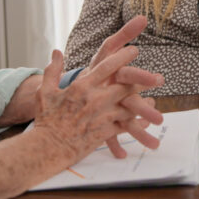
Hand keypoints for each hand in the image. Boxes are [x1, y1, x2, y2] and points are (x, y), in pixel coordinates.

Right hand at [33, 29, 162, 164]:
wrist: (49, 148)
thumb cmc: (47, 119)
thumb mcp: (45, 92)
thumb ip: (52, 70)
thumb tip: (57, 52)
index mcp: (82, 87)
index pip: (108, 67)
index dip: (123, 57)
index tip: (134, 50)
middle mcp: (96, 99)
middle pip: (125, 85)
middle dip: (141, 78)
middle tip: (153, 75)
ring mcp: (102, 116)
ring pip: (130, 105)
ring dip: (143, 102)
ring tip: (152, 97)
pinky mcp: (106, 131)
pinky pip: (126, 125)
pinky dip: (138, 122)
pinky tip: (145, 121)